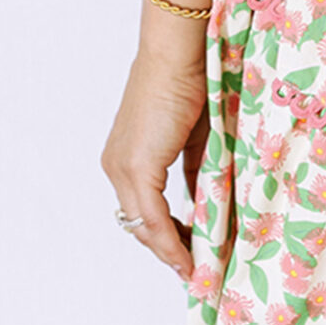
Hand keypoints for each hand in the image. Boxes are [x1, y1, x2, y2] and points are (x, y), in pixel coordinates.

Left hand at [102, 45, 208, 281]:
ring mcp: (123, 168)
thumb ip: (199, 170)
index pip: (143, 210)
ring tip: (197, 270)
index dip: (165, 237)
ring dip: (171, 251)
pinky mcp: (136, 167)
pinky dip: (172, 241)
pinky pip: (153, 218)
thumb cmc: (193, 83)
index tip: (189, 255)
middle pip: (140, 225)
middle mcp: (117, 167)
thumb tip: (208, 202)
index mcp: (127, 158)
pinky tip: (190, 258)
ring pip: (144, 226)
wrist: (180, 54)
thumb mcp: (198, 137)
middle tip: (195, 270)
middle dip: (169, 251)